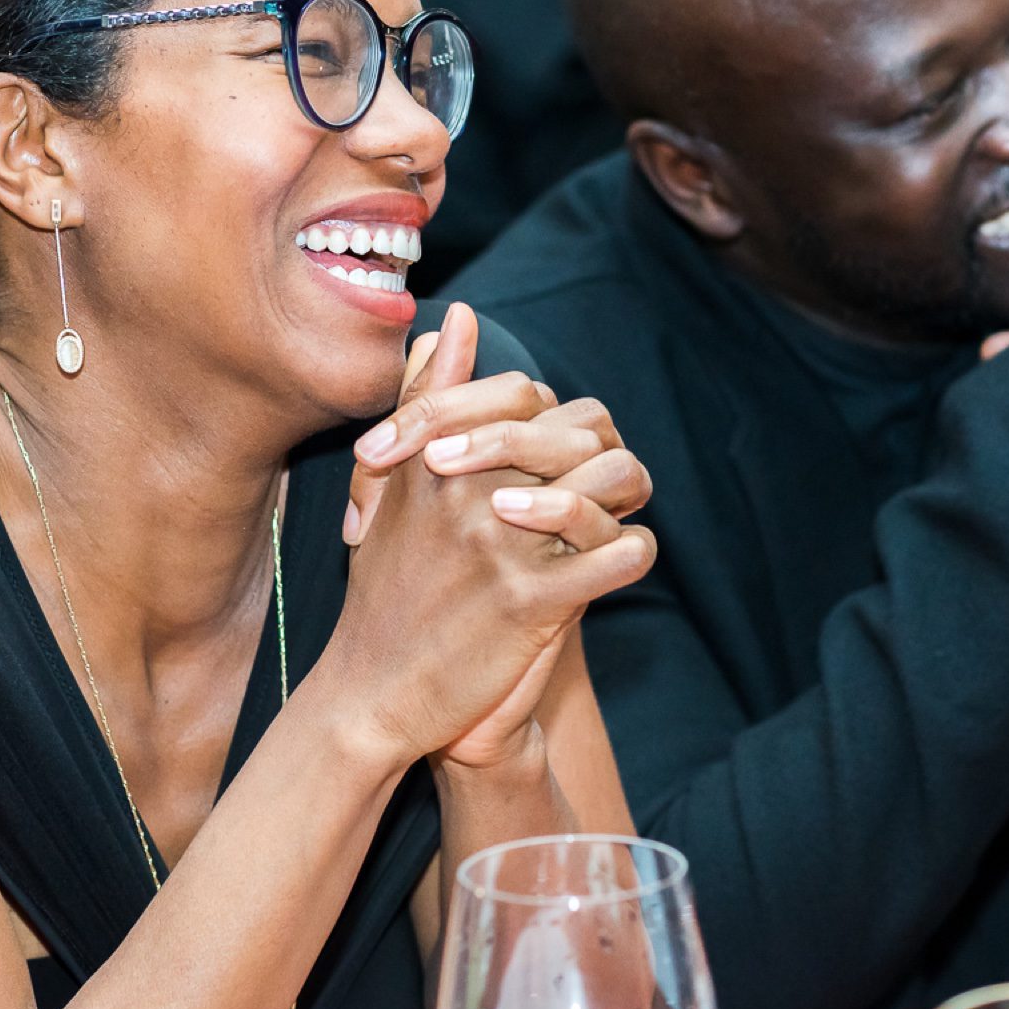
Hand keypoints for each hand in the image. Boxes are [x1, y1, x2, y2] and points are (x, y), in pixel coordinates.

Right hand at [323, 305, 656, 769]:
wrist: (374, 691)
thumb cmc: (387, 584)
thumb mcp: (392, 483)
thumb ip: (428, 397)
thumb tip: (456, 316)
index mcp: (439, 459)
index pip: (526, 394)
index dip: (554, 420)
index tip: (552, 457)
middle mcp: (472, 490)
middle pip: (583, 430)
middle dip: (601, 457)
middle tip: (600, 486)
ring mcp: (504, 546)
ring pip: (615, 480)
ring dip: (625, 500)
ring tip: (612, 521)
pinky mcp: (534, 603)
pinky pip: (626, 554)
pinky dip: (633, 554)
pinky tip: (611, 566)